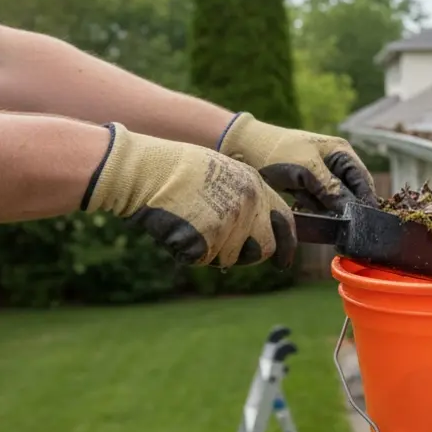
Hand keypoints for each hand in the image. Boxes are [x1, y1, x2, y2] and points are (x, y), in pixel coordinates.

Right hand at [82, 123, 295, 267]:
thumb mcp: (222, 172)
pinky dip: (189, 252)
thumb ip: (245, 197)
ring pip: (230, 258)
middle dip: (248, 255)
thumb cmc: (176, 169)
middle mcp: (249, 205)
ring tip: (191, 224)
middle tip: (224, 249)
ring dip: (212, 251)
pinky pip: (203, 259)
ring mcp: (229, 223)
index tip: (283, 261)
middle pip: (264, 249)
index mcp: (255, 185)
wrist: (146, 170)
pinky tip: (177, 228)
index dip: (286, 244)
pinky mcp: (207, 239)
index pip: (285, 221)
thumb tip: (258, 226)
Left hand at [217, 112, 377, 213]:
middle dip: (346, 208)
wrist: (244, 150)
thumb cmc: (278, 152)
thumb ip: (331, 189)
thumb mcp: (307, 170)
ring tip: (326, 219)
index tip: (367, 222)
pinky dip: (315, 210)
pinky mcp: (307, 188)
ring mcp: (320, 177)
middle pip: (350, 193)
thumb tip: (350, 210)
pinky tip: (311, 214)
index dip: (366, 201)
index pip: (363, 180)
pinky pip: (319, 204)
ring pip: (334, 202)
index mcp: (341, 153)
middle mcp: (334, 164)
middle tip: (346, 227)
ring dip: (330, 211)